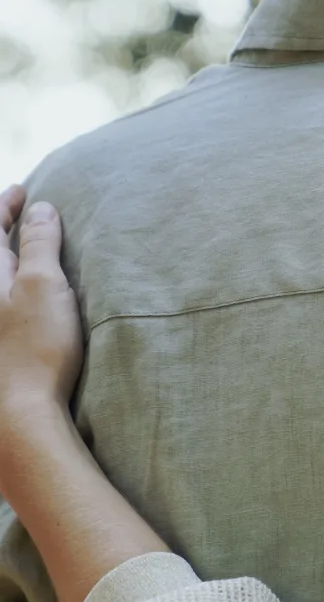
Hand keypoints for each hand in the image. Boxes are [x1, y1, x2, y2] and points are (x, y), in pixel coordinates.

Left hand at [0, 185, 83, 417]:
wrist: (20, 410)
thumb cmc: (33, 347)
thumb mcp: (42, 285)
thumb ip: (38, 244)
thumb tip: (39, 208)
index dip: (5, 206)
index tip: (22, 191)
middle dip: (4, 230)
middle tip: (21, 212)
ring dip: (10, 258)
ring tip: (26, 245)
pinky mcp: (3, 340)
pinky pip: (5, 299)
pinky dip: (14, 283)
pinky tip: (28, 289)